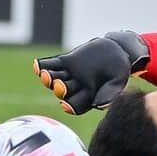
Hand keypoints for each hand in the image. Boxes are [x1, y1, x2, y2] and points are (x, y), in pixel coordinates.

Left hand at [34, 30, 148, 113]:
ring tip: (46, 75)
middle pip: (63, 92)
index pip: (76, 105)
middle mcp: (75, 88)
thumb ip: (110, 94)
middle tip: (59, 86)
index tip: (66, 105)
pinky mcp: (65, 61)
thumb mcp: (118, 82)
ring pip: (55, 79)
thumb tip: (99, 106)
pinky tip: (37, 65)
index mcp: (87, 97)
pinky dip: (44, 65)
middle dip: (61, 89)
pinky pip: (52, 64)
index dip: (71, 105)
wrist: (116, 49)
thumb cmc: (119, 69)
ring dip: (49, 78)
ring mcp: (69, 75)